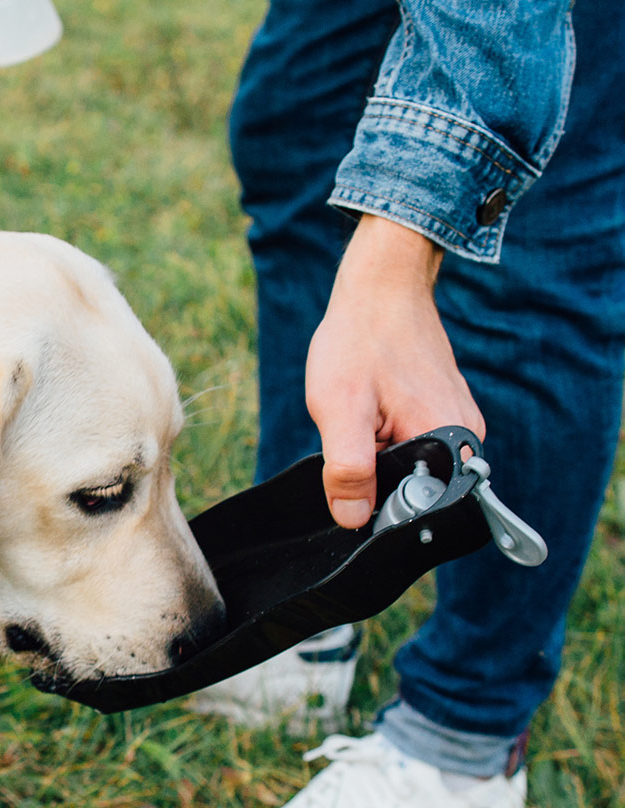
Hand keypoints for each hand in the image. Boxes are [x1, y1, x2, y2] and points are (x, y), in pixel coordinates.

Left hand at [305, 216, 485, 528]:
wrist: (381, 287)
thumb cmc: (360, 340)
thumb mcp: (341, 409)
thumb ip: (348, 470)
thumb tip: (353, 519)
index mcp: (450, 442)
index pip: (420, 511)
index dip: (378, 506)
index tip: (353, 475)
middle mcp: (467, 437)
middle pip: (415, 490)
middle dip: (375, 476)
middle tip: (357, 427)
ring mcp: (460, 423)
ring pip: (410, 467)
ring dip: (377, 453)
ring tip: (367, 409)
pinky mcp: (447, 412)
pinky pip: (413, 445)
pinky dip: (385, 435)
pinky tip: (374, 405)